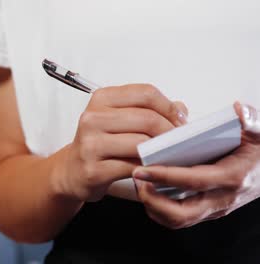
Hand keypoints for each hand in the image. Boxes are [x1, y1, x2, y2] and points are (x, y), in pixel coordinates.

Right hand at [51, 84, 187, 201]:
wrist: (72, 171)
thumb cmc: (99, 143)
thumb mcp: (118, 119)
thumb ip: (147, 110)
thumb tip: (180, 109)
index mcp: (101, 99)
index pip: (145, 93)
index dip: (169, 107)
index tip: (180, 121)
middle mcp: (92, 118)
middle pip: (147, 118)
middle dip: (170, 132)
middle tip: (180, 142)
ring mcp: (91, 144)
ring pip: (141, 143)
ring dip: (162, 151)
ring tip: (169, 155)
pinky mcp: (94, 170)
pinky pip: (132, 167)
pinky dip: (149, 168)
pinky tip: (153, 169)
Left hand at [133, 102, 259, 228]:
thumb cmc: (258, 152)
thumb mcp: (258, 132)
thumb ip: (251, 121)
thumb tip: (239, 111)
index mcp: (232, 177)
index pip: (194, 181)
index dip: (166, 176)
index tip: (142, 169)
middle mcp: (222, 198)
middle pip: (182, 213)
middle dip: (153, 200)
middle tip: (136, 180)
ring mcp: (213, 208)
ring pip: (178, 220)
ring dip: (153, 206)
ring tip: (139, 184)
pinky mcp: (205, 211)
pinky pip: (178, 218)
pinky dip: (159, 209)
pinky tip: (149, 191)